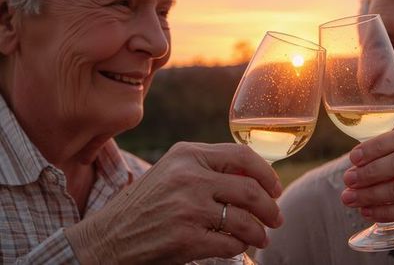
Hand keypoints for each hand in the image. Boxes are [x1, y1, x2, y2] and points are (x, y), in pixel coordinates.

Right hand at [66, 142, 282, 263]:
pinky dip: (240, 247)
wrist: (107, 238)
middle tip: (276, 218)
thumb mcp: (172, 172)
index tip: (275, 188)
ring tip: (262, 237)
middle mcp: (188, 177)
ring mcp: (187, 207)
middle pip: (249, 189)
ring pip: (244, 219)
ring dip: (260, 232)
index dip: (266, 173)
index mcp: (187, 155)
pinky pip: (230, 243)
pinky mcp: (186, 238)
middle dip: (270, 207)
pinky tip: (239, 247)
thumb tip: (255, 178)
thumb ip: (207, 168)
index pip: (241, 156)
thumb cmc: (145, 205)